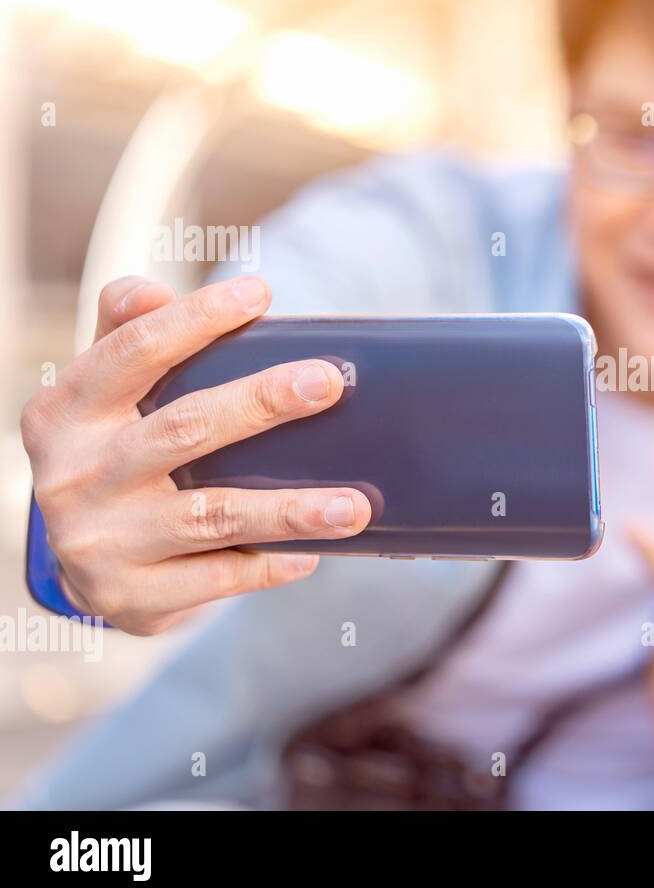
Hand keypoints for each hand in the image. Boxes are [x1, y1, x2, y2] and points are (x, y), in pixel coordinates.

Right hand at [20, 275, 373, 634]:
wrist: (84, 565)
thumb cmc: (114, 453)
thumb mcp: (104, 396)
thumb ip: (124, 333)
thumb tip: (147, 290)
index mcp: (64, 413)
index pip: (131, 352)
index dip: (194, 320)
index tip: (259, 293)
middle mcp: (74, 477)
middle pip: (184, 429)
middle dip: (261, 403)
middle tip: (329, 383)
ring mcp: (100, 543)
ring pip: (214, 516)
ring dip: (292, 509)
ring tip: (355, 505)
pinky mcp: (131, 597)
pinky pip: (220, 577)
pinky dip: (272, 564)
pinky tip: (314, 553)